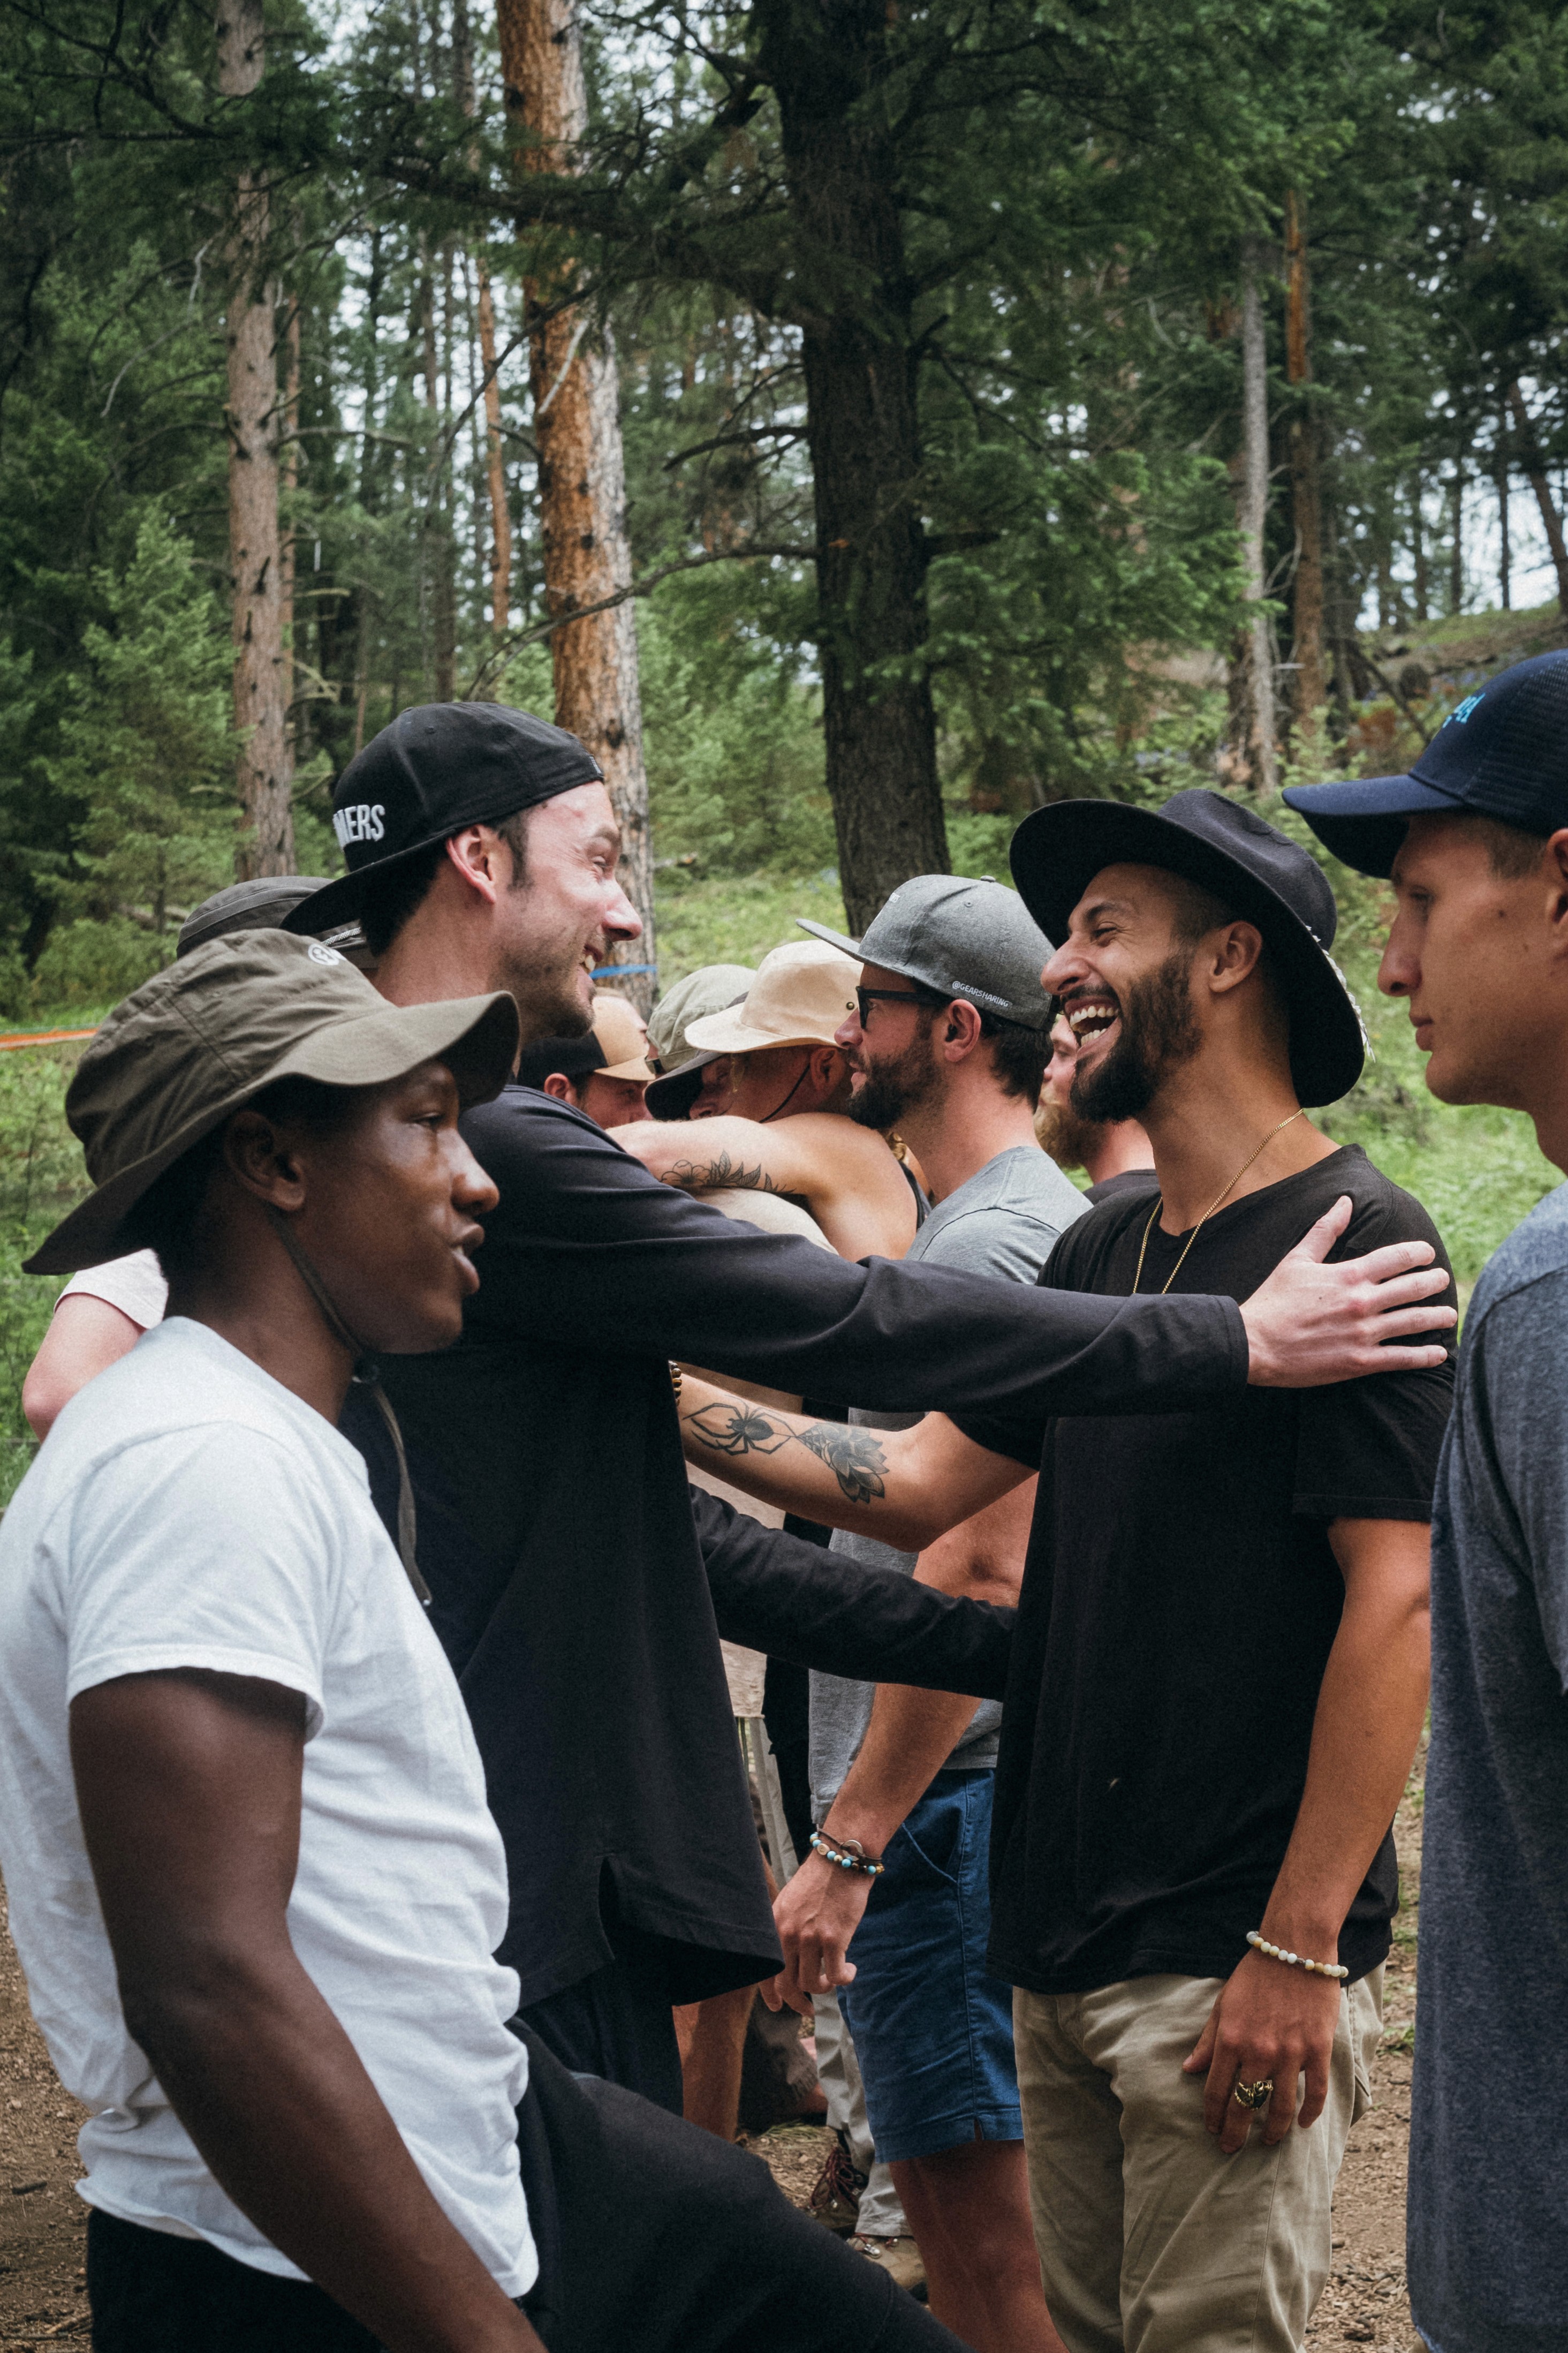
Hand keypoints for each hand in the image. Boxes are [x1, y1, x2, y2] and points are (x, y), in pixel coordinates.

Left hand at [763, 1849, 874, 2018]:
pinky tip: (851, 1970)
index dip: (770, 1994)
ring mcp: (809, 1937)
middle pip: (787, 1983)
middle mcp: (787, 1933)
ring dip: (825, 1987)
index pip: (765, 1969)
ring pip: (812, 1983)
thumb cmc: (819, 1880)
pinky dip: (844, 1978)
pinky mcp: (833, 1939)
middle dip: (797, 2002)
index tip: (777, 2006)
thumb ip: (786, 1929)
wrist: (841, 1858)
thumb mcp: (790, 1902)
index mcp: (774, 1924)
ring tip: (834, 1978)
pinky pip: (836, 1975)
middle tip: (808, 2009)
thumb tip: (790, 1959)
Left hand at [1182, 1948, 1342, 2152]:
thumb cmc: (1254, 1975)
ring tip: (1268, 2141)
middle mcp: (1258, 2051)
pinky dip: (1309, 2113)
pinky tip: (1302, 2123)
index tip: (1212, 2130)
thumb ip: (1208, 2040)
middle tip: (1231, 2149)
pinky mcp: (1317, 2049)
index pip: (1216, 2090)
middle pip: (1245, 2105)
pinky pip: (1314, 2091)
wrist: (1294, 1949)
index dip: (1213, 2115)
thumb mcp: (1223, 2005)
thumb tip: (1189, 2069)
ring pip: (1280, 2106)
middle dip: (1236, 2133)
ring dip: (1273, 2130)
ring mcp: (1290, 2052)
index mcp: (1230, 2039)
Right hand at [1240, 1196, 1454, 1385]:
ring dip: (1437, 1317)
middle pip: (1413, 1288)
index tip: (1428, 1253)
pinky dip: (1425, 1356)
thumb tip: (1345, 1201)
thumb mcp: (1297, 1259)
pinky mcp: (1360, 1361)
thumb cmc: (1273, 1300)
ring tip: (1449, 1314)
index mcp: (1348, 1274)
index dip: (1419, 1253)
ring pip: (1414, 1322)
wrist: (1254, 1343)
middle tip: (1443, 1280)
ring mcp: (1364, 1333)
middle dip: (1434, 1282)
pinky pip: (1402, 1358)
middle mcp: (1362, 1302)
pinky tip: (1439, 1354)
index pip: (1397, 1257)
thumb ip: (1325, 1230)